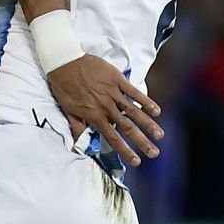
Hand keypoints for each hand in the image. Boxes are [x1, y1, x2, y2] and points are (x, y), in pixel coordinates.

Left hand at [47, 55, 163, 167]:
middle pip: (128, 128)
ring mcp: (113, 93)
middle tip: (155, 153)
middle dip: (142, 142)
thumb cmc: (64, 85)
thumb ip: (77, 127)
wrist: (64, 61)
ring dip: (148, 124)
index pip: (112, 138)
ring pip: (134, 112)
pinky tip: (156, 110)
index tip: (136, 161)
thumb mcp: (67, 109)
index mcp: (94, 116)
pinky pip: (134, 92)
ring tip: (160, 135)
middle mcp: (106, 107)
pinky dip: (145, 101)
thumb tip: (80, 144)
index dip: (125, 151)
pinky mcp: (117, 80)